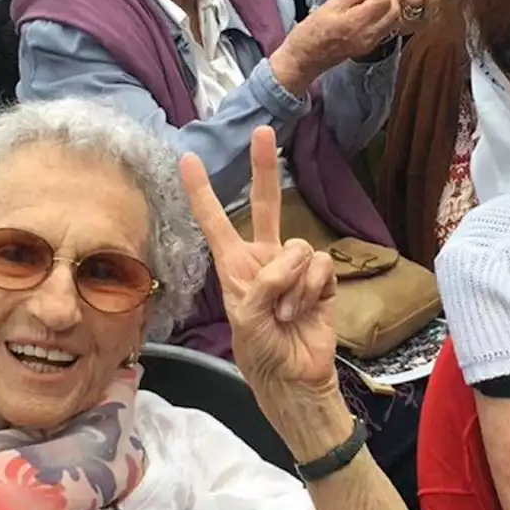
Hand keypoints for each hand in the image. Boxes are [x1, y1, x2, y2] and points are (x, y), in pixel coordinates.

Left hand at [180, 126, 338, 397]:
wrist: (294, 377)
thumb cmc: (260, 351)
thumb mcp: (247, 316)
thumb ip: (264, 282)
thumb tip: (292, 260)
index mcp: (234, 266)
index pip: (215, 222)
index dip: (202, 192)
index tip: (188, 159)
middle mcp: (264, 259)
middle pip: (266, 204)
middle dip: (264, 168)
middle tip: (263, 131)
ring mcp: (293, 268)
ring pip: (298, 246)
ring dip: (293, 284)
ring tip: (286, 313)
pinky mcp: (321, 280)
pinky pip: (320, 266)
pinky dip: (312, 290)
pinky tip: (307, 310)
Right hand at [271, 0, 403, 92]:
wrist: (304, 59)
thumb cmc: (310, 35)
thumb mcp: (329, 6)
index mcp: (355, 23)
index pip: (382, 0)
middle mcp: (367, 35)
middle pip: (394, 9)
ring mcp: (371, 42)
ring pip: (395, 19)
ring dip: (393, 1)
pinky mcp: (370, 45)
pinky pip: (389, 27)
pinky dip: (389, 12)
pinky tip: (379, 4)